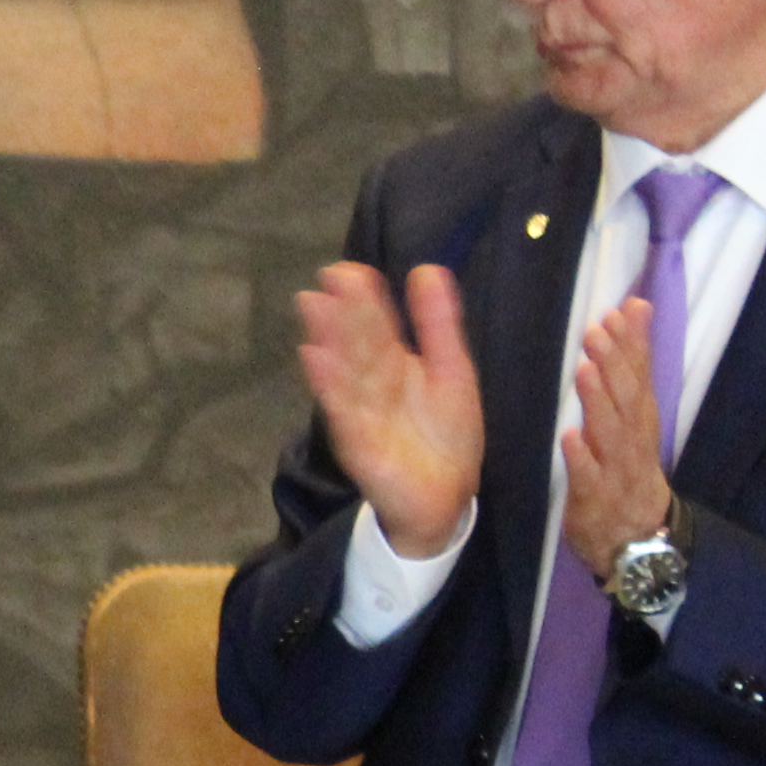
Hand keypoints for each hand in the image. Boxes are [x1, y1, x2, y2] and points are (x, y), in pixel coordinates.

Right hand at [295, 259, 484, 562]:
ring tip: (313, 307)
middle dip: (341, 312)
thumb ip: (438, 324)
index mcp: (396, 363)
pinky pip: (342, 408)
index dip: (363, 298)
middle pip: (356, 342)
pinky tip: (314, 358)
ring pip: (344, 368)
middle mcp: (374, 383)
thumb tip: (426, 268)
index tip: (347, 270)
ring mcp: (362, 410)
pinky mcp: (358, 440)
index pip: (376, 324)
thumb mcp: (451, 370)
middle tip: (324, 280)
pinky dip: (328, 383)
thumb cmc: (447, 434)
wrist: (446, 496)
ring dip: (327, 338)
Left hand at [559, 298, 678, 580]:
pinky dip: (581, 457)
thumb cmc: (628, 470)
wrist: (638, 539)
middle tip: (596, 330)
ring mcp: (616, 469)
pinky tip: (569, 438)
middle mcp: (633, 440)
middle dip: (614, 363)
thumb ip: (631, 368)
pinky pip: (588, 476)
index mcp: (640, 420)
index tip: (623, 311)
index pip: (640, 375)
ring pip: (610, 432)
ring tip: (585, 371)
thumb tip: (635, 310)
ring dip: (598, 401)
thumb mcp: (633, 419)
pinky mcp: (595, 498)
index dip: (633, 344)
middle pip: (626, 398)